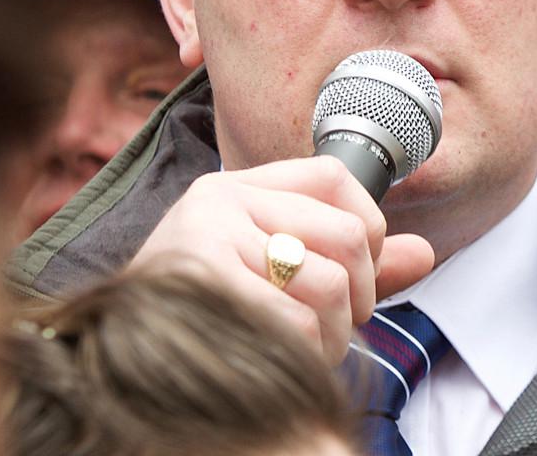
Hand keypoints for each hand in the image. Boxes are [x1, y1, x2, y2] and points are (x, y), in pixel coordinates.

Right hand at [132, 155, 433, 364]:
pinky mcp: (202, 284)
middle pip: (346, 233)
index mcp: (236, 188)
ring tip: (301, 344)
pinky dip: (304, 353)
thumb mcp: (274, 271)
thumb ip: (348, 262)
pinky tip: (275, 356)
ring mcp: (206, 240)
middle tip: (338, 323)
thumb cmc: (204, 315)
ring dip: (333, 334)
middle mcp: (219, 201)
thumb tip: (423, 254)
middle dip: (359, 294)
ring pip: (330, 283)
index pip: (334, 176)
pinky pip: (296, 322)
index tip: (363, 269)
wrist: (112, 360)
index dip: (370, 224)